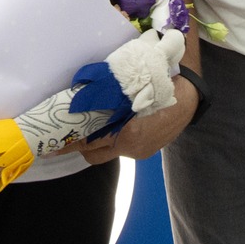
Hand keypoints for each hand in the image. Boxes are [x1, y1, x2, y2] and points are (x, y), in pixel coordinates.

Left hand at [76, 80, 197, 165]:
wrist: (188, 99)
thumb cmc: (159, 88)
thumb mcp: (132, 90)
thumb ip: (109, 96)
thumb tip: (85, 89)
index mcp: (127, 134)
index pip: (90, 142)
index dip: (72, 141)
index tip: (56, 141)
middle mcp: (131, 148)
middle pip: (94, 155)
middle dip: (79, 147)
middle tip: (68, 135)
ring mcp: (139, 152)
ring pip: (107, 153)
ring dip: (97, 143)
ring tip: (87, 129)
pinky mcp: (145, 152)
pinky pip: (121, 149)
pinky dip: (113, 139)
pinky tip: (111, 126)